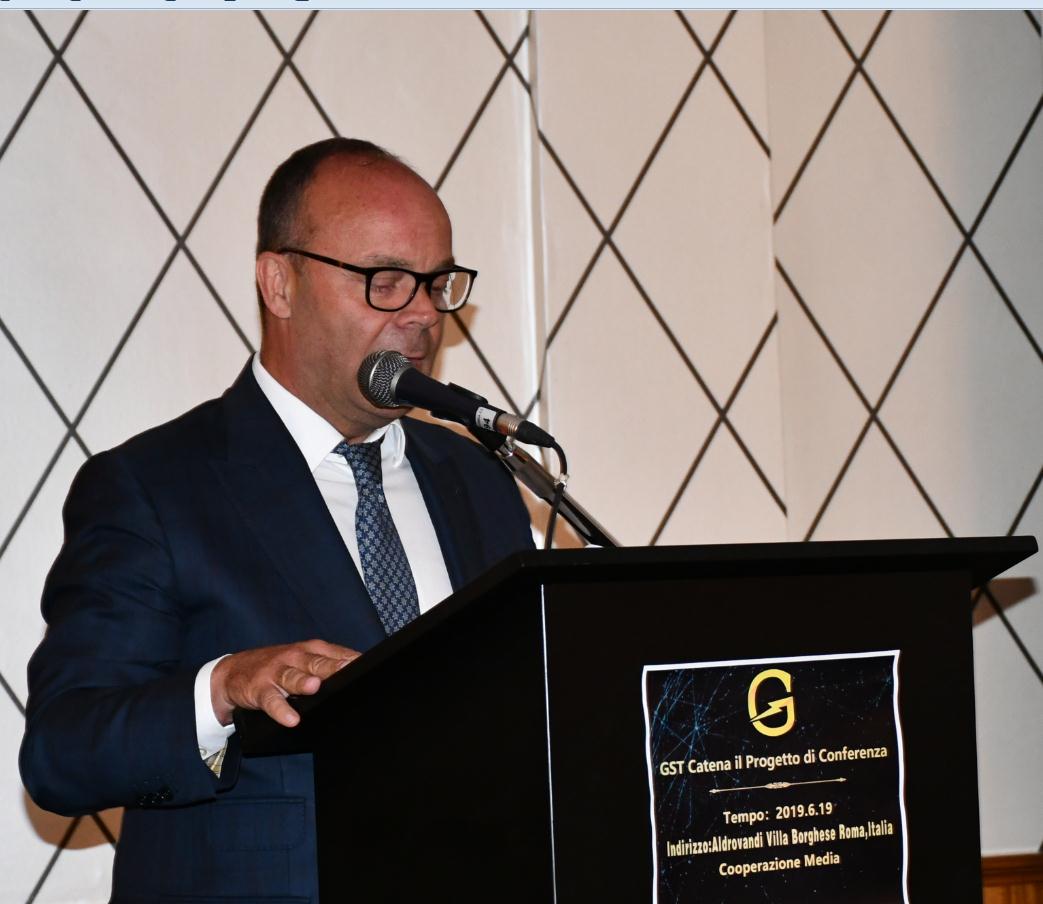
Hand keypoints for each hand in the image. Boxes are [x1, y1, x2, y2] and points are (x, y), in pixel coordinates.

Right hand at [210, 639, 358, 727]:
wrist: (235, 671)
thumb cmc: (280, 666)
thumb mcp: (305, 659)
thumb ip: (331, 663)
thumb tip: (362, 671)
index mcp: (312, 649)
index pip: (337, 654)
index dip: (352, 662)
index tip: (369, 670)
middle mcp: (296, 658)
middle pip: (317, 663)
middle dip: (331, 667)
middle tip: (347, 672)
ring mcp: (277, 672)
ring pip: (293, 677)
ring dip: (303, 681)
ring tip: (314, 687)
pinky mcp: (260, 689)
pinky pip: (272, 701)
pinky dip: (281, 710)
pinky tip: (291, 718)